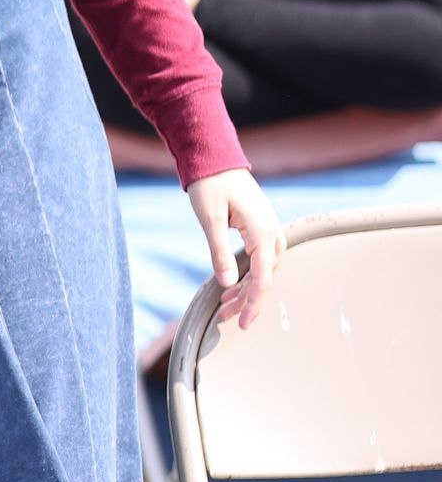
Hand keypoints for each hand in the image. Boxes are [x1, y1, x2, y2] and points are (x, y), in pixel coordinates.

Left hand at [186, 169, 282, 329]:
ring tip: (226, 306)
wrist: (215, 159)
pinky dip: (248, 275)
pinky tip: (232, 286)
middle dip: (248, 300)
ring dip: (247, 289)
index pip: (263, 278)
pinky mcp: (259, 228)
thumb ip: (219, 252)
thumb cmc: (210, 185)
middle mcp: (271, 232)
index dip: (253, 303)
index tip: (242, 322)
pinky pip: (260, 259)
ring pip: (264, 270)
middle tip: (226, 317)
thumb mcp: (210, 219)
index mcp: (262, 231)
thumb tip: (228, 284)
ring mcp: (267, 230)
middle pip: (265, 277)